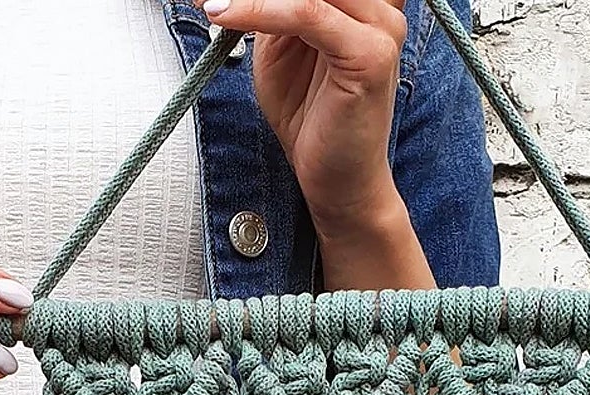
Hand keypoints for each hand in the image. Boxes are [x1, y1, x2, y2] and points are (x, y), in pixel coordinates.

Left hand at [204, 0, 407, 238]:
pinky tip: (222, 14)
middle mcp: (379, 6)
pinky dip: (259, 9)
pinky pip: (306, 12)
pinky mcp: (370, 54)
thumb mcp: (278, 46)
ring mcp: (380, 28)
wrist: (337, 181)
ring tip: (208, 1)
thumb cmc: (311, 119)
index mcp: (360, 1)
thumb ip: (269, 7)